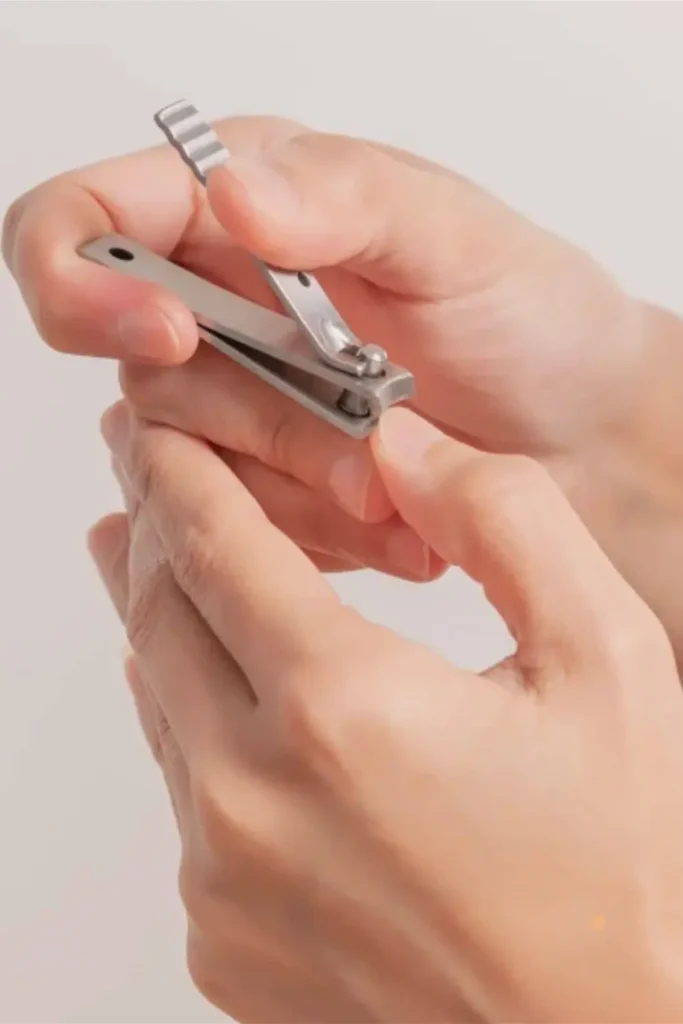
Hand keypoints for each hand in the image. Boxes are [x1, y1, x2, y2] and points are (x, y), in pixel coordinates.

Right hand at [7, 118, 682, 638]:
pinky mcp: (259, 490)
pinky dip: (320, 533)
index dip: (85, 285)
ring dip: (302, 485)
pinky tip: (396, 519)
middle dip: (260, 421)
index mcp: (241, 212)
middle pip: (143, 376)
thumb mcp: (456, 238)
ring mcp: (237, 408)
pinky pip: (236, 531)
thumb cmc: (532, 321)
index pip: (83, 229)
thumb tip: (232, 191)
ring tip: (400, 480)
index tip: (171, 333)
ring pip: (187, 469)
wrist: (580, 437)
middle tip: (371, 426)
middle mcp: (222, 309)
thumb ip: (345, 200)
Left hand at [89, 400, 682, 1022]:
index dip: (181, 471)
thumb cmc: (623, 874)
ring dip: (161, 617)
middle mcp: (254, 801)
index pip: (216, 545)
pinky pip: (182, 798)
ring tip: (148, 555)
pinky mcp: (223, 941)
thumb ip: (503, 521)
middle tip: (142, 471)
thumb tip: (405, 448)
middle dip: (152, 526)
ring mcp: (224, 883)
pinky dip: (189, 724)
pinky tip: (217, 698)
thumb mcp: (606, 658)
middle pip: (163, 615)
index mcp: (343, 710)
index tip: (158, 431)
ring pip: (160, 704)